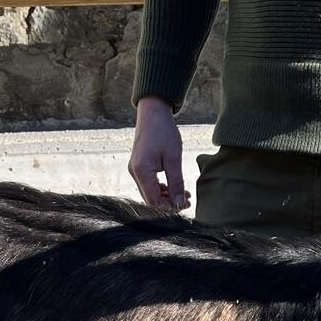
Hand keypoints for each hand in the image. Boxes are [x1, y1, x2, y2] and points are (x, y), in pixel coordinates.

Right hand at [129, 96, 189, 210]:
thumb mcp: (174, 158)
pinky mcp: (138, 166)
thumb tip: (179, 203)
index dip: (169, 207)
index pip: (153, 201)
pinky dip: (161, 188)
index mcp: (141, 171)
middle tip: (186, 199)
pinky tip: (173, 185)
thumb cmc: (163, 132)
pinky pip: (149, 184)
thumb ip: (176, 183)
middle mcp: (134, 172)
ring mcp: (135, 169)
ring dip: (166, 196)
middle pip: (150, 199)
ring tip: (183, 192)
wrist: (153, 113)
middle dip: (168, 202)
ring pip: (150, 192)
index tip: (185, 204)